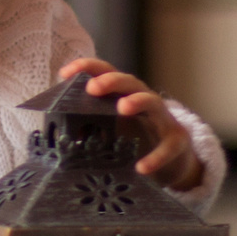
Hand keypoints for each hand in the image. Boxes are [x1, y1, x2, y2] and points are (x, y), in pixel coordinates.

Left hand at [58, 57, 202, 192]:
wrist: (173, 160)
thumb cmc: (135, 140)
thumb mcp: (111, 131)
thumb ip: (89, 129)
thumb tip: (59, 138)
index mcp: (122, 95)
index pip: (105, 74)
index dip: (87, 68)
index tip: (65, 72)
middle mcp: (143, 100)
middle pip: (129, 81)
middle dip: (111, 81)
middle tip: (93, 88)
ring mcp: (162, 119)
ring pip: (153, 102)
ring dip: (137, 101)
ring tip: (122, 107)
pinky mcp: (176, 140)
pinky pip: (168, 146)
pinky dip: (156, 157)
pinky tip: (141, 167)